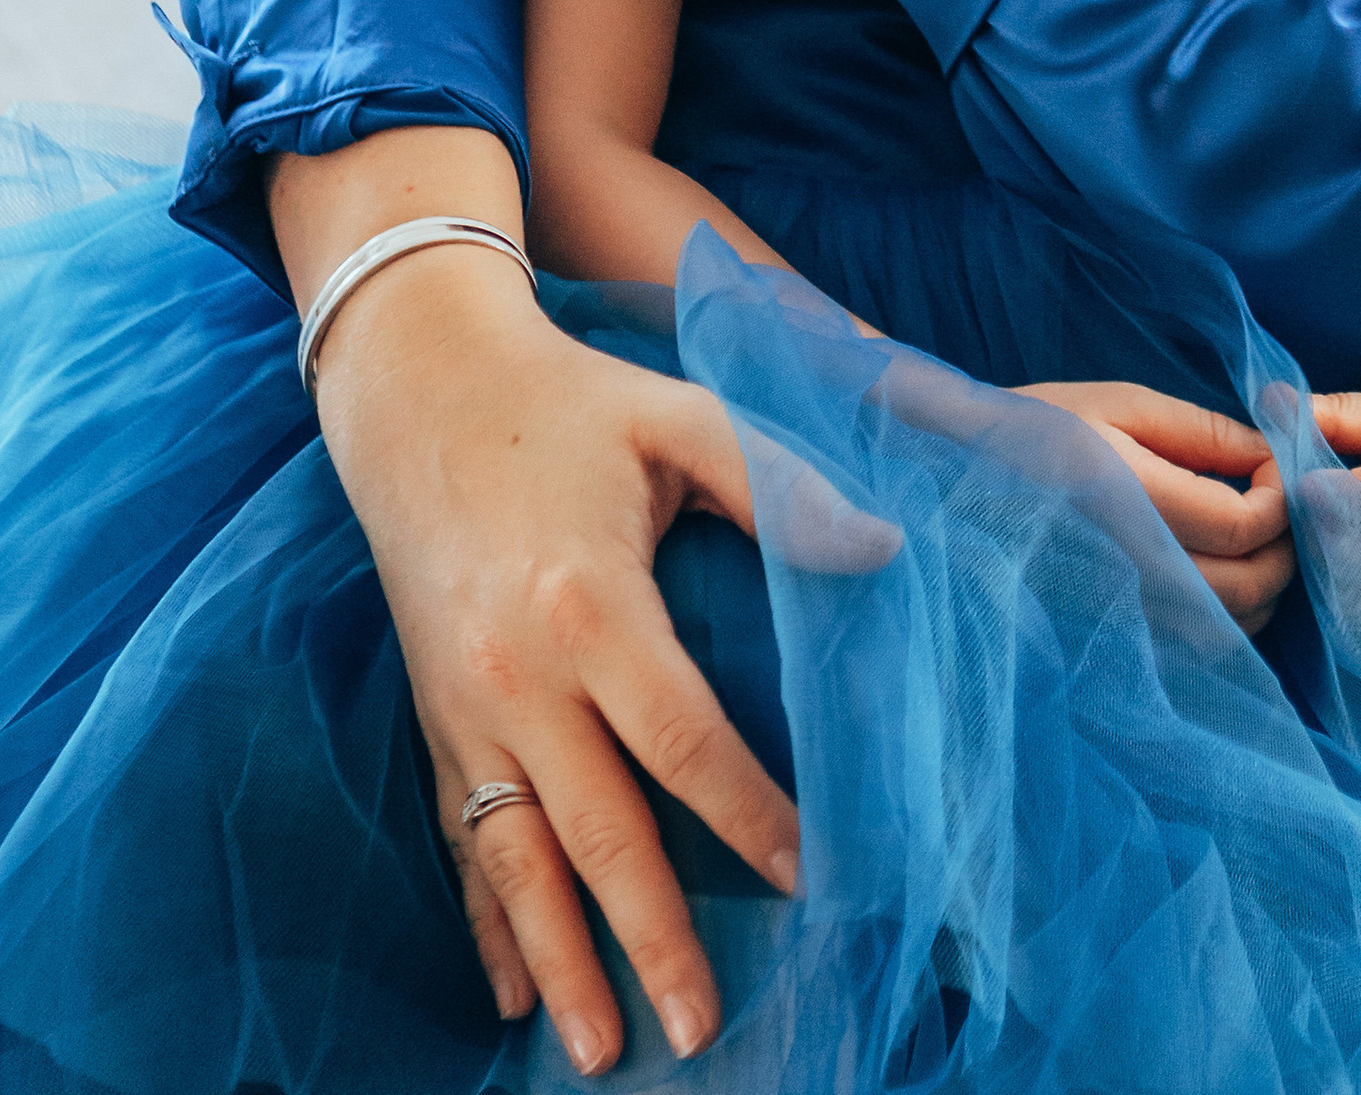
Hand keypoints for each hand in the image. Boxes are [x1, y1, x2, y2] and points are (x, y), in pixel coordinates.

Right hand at [314, 246, 799, 1076]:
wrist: (418, 390)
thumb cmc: (568, 401)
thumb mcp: (678, 415)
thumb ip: (779, 482)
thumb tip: (884, 545)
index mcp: (590, 603)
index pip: (682, 738)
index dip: (747, 813)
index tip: (809, 874)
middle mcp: (519, 676)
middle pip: (597, 832)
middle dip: (652, 938)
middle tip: (700, 1029)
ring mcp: (466, 710)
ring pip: (519, 863)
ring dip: (561, 961)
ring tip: (600, 1052)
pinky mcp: (435, 721)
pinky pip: (463, 841)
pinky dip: (488, 923)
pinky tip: (510, 991)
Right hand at [1022, 380, 1295, 631]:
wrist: (959, 490)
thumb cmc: (1037, 432)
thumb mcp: (1119, 406)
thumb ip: (1203, 432)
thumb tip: (1271, 452)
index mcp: (1134, 505)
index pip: (1245, 525)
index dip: (1280, 493)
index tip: (1271, 462)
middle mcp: (1134, 575)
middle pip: (1252, 587)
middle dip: (1284, 544)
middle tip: (1274, 499)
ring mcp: (1124, 618)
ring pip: (1235, 628)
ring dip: (1262, 583)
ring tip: (1245, 532)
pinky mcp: (1118, 642)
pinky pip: (1201, 648)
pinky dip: (1229, 616)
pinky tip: (1213, 571)